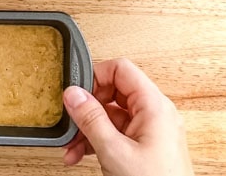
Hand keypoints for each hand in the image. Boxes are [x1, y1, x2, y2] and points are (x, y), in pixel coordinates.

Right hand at [63, 58, 193, 175]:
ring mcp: (149, 131)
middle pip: (113, 92)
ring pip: (110, 116)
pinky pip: (114, 133)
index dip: (95, 76)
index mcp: (154, 106)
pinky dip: (96, 141)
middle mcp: (154, 114)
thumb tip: (73, 94)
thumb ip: (91, 119)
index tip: (76, 94)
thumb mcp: (114, 151)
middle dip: (87, 108)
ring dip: (87, 129)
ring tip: (72, 147)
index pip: (121, 69)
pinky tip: (80, 155)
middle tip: (72, 121)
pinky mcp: (143, 147)